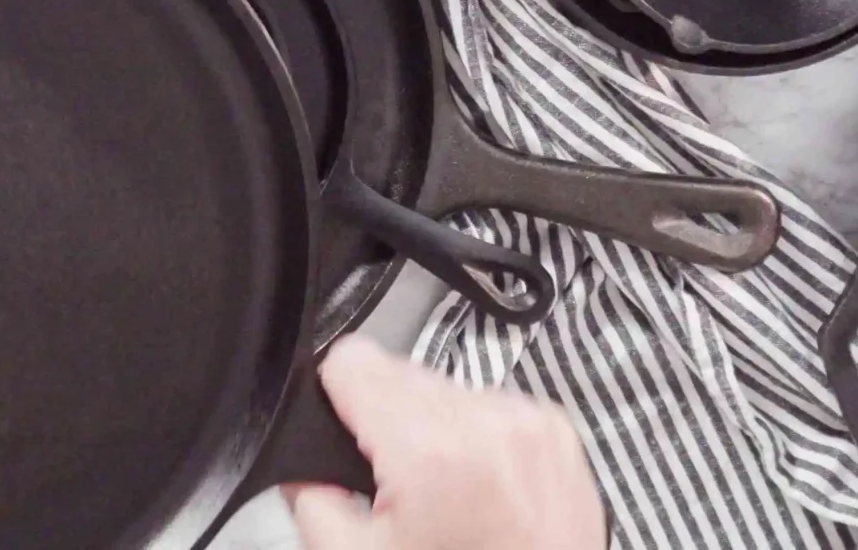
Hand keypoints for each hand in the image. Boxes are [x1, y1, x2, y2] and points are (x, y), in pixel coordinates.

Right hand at [288, 336, 605, 549]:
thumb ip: (309, 496)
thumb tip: (301, 459)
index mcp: (429, 450)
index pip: (351, 361)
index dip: (333, 397)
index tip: (342, 435)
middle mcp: (486, 421)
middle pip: (397, 372)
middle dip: (385, 422)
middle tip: (399, 489)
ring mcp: (529, 423)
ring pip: (443, 387)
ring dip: (431, 428)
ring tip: (444, 495)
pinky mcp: (556, 431)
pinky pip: (489, 407)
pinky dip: (474, 439)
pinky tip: (478, 491)